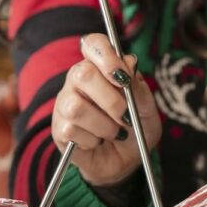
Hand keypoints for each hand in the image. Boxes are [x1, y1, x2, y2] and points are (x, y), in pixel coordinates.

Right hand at [52, 33, 161, 186]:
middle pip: (83, 74)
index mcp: (100, 68)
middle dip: (111, 99)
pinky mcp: (59, 129)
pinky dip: (92, 141)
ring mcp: (65, 104)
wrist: (127, 162)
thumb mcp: (147, 109)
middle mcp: (78, 82)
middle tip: (125, 116)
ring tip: (114, 133)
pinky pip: (71, 131)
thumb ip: (138, 87)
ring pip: (76, 107)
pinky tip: (97, 142)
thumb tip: (129, 63)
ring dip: (103, 125)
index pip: (93, 44)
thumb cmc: (136, 129)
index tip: (123, 76)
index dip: (106, 55)